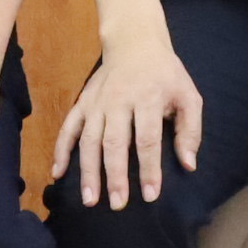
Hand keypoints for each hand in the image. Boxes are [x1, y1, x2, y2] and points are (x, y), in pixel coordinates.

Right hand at [49, 37, 203, 208]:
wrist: (135, 42)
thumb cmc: (166, 74)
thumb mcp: (188, 95)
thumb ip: (190, 130)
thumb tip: (188, 165)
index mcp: (147, 98)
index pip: (147, 139)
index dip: (148, 169)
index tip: (149, 195)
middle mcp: (118, 101)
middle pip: (114, 143)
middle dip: (115, 176)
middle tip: (117, 205)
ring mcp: (97, 102)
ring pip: (89, 140)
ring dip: (87, 171)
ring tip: (89, 200)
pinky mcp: (82, 102)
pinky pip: (68, 128)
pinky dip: (60, 150)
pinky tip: (57, 173)